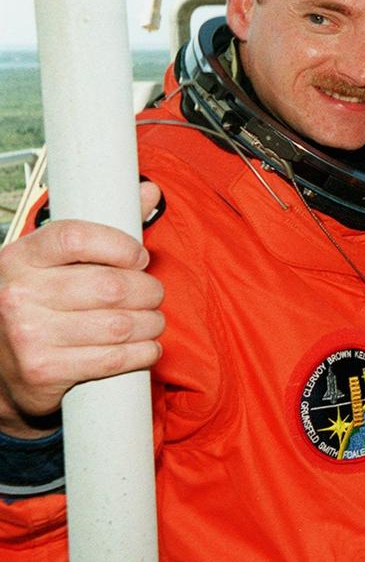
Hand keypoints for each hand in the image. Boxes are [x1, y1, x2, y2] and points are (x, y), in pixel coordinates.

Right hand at [0, 182, 164, 436]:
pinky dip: (143, 353)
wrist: (2, 368)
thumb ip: (102, 230)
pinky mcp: (45, 370)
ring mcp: (29, 335)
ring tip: (151, 322)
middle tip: (153, 295)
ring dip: (151, 324)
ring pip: (120, 325)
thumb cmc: (36, 306)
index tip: (138, 256)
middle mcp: (19, 294)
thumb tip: (147, 191)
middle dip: (149, 291)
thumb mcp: (53, 264)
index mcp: (20, 259)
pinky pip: (115, 359)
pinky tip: (145, 347)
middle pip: (112, 286)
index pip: (76, 237)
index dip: (120, 245)